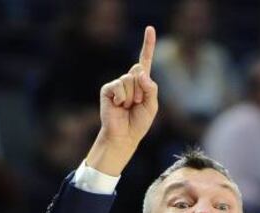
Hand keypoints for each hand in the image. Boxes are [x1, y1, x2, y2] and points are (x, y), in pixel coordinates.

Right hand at [86, 26, 157, 173]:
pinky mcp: (108, 89)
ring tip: (127, 107)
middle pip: (138, 71)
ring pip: (129, 80)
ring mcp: (117, 84)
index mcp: (141, 83)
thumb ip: (151, 88)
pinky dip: (122, 98)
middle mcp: (129, 80)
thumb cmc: (138, 123)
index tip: (150, 29)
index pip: (145, 60)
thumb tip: (140, 71)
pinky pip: (119, 87)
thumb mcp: (152, 106)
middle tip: (136, 104)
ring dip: (132, 97)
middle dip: (141, 89)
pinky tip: (118, 106)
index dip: (148, 45)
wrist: (124, 136)